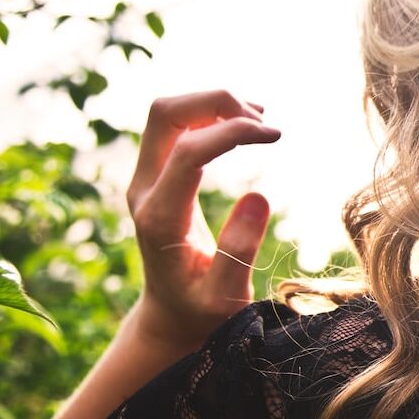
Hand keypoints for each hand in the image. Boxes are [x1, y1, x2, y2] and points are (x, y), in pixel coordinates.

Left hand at [126, 90, 280, 351]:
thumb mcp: (226, 296)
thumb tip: (258, 196)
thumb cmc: (202, 312)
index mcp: (160, 219)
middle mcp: (143, 191)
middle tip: (264, 122)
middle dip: (216, 102)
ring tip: (260, 122)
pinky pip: (176, 126)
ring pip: (168, 113)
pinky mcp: (156, 175)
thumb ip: (239, 250)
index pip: (188, 150)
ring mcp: (145, 180)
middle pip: (165, 114)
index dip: (232, 131)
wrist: (170, 316)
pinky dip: (209, 114)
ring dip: (213, 104)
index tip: (275, 135)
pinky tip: (244, 125)